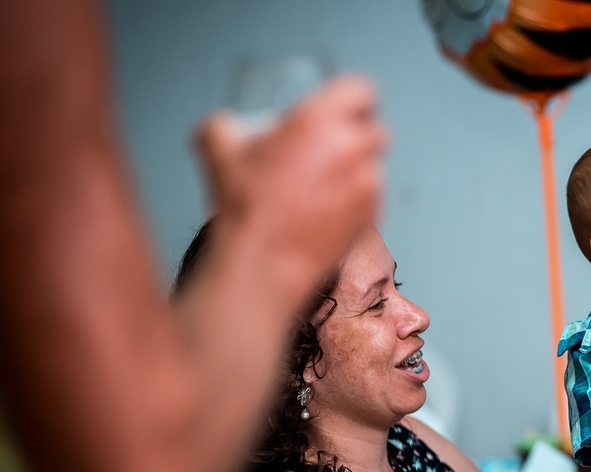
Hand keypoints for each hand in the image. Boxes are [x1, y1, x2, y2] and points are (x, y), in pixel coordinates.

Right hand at [196, 75, 387, 291]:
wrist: (263, 263)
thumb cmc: (245, 207)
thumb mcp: (216, 147)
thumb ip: (225, 124)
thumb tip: (227, 126)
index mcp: (319, 121)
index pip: (362, 90)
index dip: (353, 99)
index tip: (343, 109)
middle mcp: (351, 149)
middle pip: (374, 129)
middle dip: (356, 136)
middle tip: (329, 149)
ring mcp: (368, 184)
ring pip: (375, 165)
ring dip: (356, 170)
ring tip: (320, 185)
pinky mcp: (374, 215)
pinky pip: (374, 197)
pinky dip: (357, 199)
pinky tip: (326, 209)